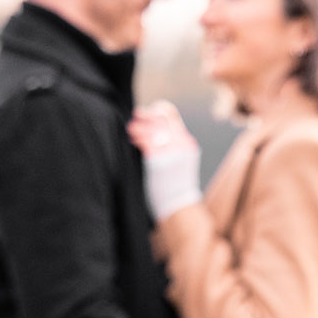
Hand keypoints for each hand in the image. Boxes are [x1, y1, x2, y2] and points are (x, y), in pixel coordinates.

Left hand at [128, 101, 200, 221]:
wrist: (180, 207)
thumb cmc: (174, 189)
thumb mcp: (179, 162)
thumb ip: (171, 146)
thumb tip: (152, 132)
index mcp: (187, 143)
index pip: (171, 115)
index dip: (157, 110)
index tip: (147, 112)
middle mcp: (182, 143)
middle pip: (160, 117)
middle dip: (145, 115)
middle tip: (135, 117)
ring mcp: (173, 150)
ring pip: (152, 127)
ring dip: (138, 127)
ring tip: (130, 129)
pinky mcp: (161, 159)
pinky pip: (146, 142)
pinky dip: (137, 138)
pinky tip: (131, 140)